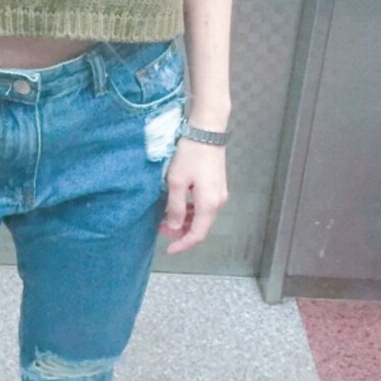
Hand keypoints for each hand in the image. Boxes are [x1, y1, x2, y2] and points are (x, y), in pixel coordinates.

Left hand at [158, 138, 228, 254]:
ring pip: (202, 216)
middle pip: (200, 227)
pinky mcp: (217, 184)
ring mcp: (219, 193)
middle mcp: (218, 202)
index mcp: (209, 204)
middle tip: (161, 228)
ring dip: (184, 221)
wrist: (207, 131)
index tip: (168, 249)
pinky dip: (190, 210)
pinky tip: (177, 205)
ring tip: (165, 217)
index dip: (182, 244)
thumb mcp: (177, 182)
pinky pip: (203, 205)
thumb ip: (175, 207)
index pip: (197, 234)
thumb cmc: (190, 155)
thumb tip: (174, 227)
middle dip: (181, 232)